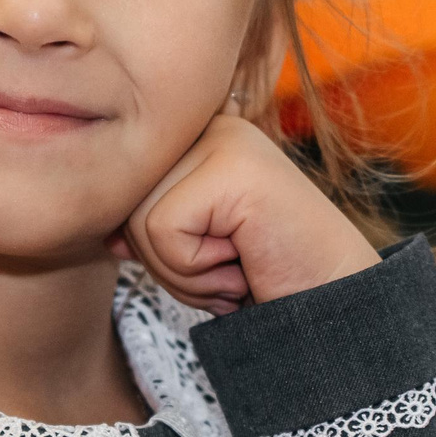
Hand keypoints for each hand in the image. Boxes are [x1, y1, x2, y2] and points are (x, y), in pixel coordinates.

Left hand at [111, 109, 378, 313]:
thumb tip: (101, 228)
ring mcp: (224, 140)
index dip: (145, 241)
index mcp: (197, 133)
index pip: (121, 187)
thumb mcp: (192, 246)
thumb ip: (145, 225)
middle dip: (165, 259)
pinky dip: (198, 270)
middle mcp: (210, 124)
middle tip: (228, 266)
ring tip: (237, 264)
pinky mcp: (233, 168)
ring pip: (138, 219)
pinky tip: (244, 263)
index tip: (209, 258)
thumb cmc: (265, 278)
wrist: (335, 312)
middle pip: (123, 202)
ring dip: (184, 269)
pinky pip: (162, 231)